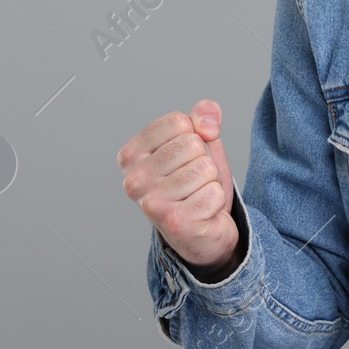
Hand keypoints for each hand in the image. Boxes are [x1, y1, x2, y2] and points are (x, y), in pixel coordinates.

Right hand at [118, 99, 238, 269]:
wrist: (203, 232)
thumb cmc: (196, 183)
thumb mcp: (200, 141)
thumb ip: (203, 117)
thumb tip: (207, 125)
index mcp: (131, 155)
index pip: (178, 122)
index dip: (195, 136)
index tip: (187, 157)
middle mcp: (133, 180)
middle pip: (192, 144)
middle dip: (204, 160)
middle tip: (194, 182)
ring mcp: (151, 203)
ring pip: (205, 168)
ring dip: (211, 181)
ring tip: (198, 195)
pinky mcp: (174, 222)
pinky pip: (214, 192)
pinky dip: (217, 200)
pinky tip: (202, 212)